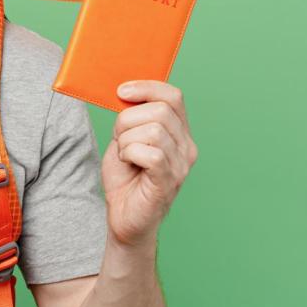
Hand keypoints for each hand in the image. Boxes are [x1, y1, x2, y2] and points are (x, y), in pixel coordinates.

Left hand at [101, 80, 197, 248]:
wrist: (124, 219)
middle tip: (119, 140)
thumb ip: (130, 118)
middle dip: (128, 120)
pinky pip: (151, 153)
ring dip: (127, 140)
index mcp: (179, 133)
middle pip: (160, 110)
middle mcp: (187, 147)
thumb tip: (125, 93)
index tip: (121, 92)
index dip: (147, 88)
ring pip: (153, 130)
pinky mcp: (169, 180)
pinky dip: (130, 154)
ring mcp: (181, 164)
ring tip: (125, 156)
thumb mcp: (125, 140)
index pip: (173, 96)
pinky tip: (128, 164)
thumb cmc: (125, 179)